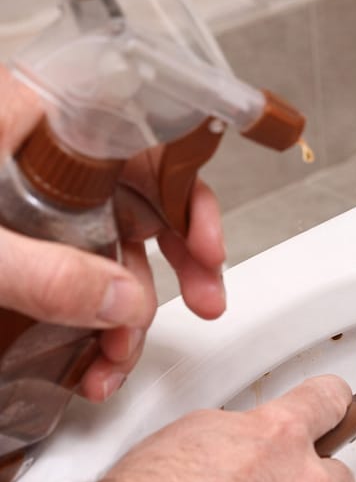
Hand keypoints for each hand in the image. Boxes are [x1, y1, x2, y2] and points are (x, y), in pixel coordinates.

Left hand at [0, 65, 226, 401]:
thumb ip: (43, 273)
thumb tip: (122, 303)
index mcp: (24, 121)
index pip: (139, 140)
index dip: (187, 193)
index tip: (209, 245)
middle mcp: (32, 155)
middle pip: (139, 197)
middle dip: (177, 260)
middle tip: (205, 298)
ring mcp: (22, 201)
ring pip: (110, 246)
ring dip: (128, 310)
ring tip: (119, 361)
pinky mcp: (11, 243)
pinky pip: (72, 275)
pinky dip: (89, 319)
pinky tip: (89, 358)